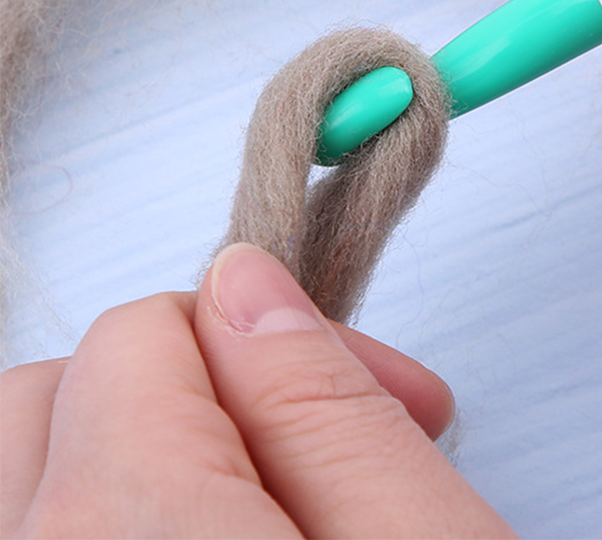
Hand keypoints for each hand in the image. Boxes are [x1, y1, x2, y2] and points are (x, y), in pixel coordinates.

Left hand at [1, 243, 514, 537]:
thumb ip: (325, 405)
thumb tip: (245, 283)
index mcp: (127, 534)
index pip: (144, 332)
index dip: (271, 336)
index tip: (370, 383)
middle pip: (58, 390)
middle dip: (189, 384)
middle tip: (319, 438)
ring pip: (27, 468)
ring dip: (134, 450)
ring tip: (258, 491)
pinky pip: (33, 532)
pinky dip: (106, 517)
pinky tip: (201, 534)